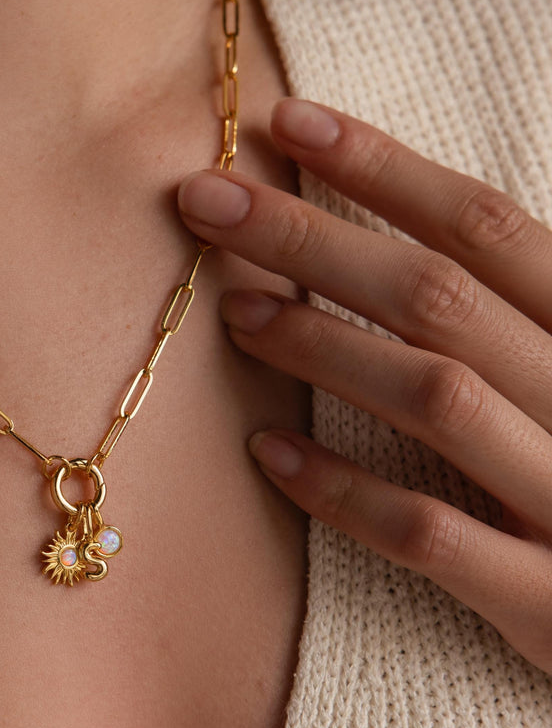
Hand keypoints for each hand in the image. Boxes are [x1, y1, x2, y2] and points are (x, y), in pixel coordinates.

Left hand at [178, 97, 551, 673]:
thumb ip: (514, 319)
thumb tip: (393, 242)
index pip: (486, 226)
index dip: (384, 168)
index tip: (288, 124)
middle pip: (438, 298)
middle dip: (315, 239)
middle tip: (209, 202)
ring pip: (435, 397)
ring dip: (323, 347)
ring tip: (236, 314)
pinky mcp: (547, 602)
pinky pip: (427, 534)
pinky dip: (342, 489)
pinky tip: (267, 451)